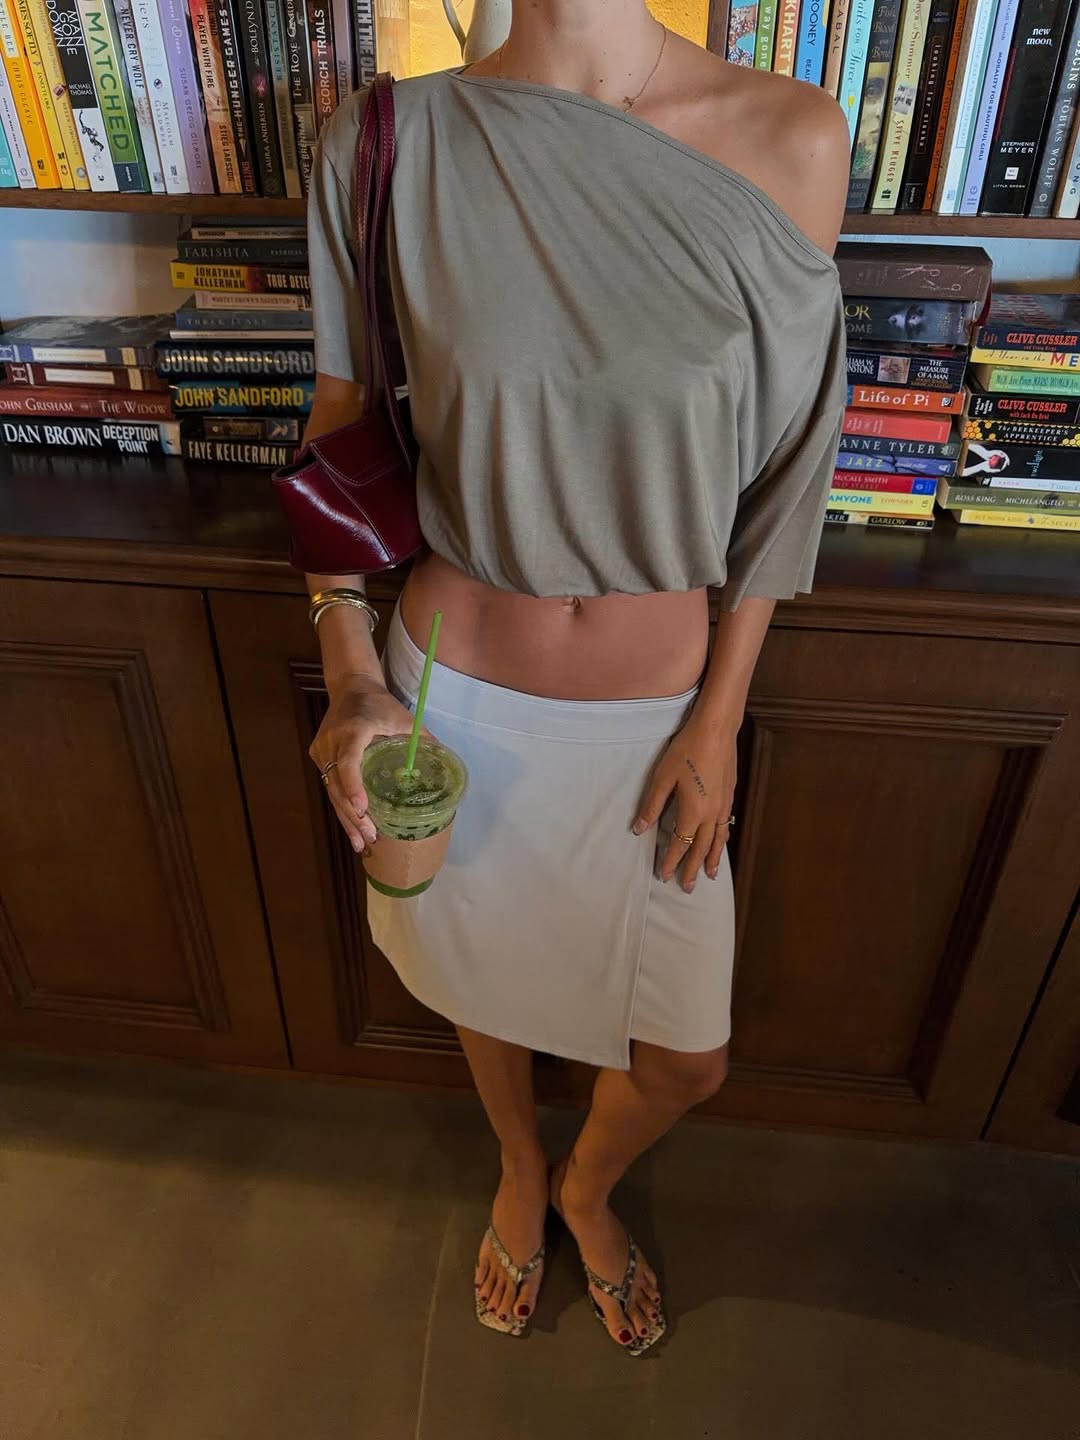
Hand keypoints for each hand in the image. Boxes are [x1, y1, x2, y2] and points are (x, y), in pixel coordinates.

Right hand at [309, 675, 421, 853]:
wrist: (350, 686)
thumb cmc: (381, 703)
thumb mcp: (404, 718)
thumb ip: (423, 740)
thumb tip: (446, 764)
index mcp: (353, 730)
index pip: (349, 762)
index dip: (354, 787)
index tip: (363, 809)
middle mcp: (332, 742)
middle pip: (338, 784)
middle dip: (353, 815)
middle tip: (370, 837)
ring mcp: (321, 750)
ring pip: (331, 789)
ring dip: (346, 817)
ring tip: (360, 842)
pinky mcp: (318, 755)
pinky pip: (329, 784)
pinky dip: (341, 805)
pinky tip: (352, 825)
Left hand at [633, 714, 736, 893]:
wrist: (717, 730)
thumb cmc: (686, 750)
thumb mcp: (662, 777)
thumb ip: (652, 805)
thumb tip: (639, 829)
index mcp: (693, 811)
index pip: (680, 844)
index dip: (671, 860)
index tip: (664, 875)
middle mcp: (711, 813)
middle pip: (701, 848)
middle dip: (693, 868)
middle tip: (687, 887)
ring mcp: (723, 804)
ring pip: (718, 839)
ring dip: (712, 858)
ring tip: (709, 875)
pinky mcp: (729, 794)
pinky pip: (725, 825)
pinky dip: (722, 839)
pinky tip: (721, 841)